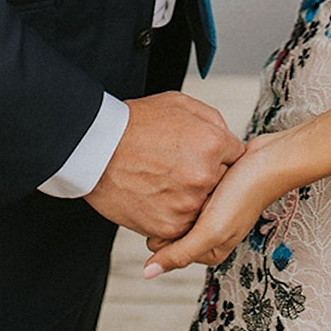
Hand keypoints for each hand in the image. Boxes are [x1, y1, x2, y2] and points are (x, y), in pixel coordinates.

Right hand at [85, 92, 243, 239]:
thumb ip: (212, 120)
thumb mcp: (178, 104)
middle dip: (207, 178)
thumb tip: (226, 139)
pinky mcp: (170, 226)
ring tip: (164, 183)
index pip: (235, 157)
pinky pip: (183, 225)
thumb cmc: (134, 124)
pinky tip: (155, 197)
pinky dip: (172, 215)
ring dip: (190, 199)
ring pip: (204, 207)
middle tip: (180, 170)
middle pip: (222, 184)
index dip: (218, 156)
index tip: (201, 156)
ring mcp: (188, 203)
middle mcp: (205, 175)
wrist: (95, 149)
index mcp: (212, 142)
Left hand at [143, 132, 295, 275]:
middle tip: (200, 198)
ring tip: (205, 186)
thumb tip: (148, 273)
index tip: (187, 211)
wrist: (270, 159)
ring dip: (182, 194)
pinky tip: (203, 174)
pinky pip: (187, 189)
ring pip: (175, 206)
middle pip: (168, 225)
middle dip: (175, 210)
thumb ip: (180, 253)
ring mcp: (209, 212)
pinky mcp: (211, 192)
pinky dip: (190, 182)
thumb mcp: (212, 230)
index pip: (164, 245)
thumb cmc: (246, 194)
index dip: (168, 227)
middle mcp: (207, 233)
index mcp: (207, 250)